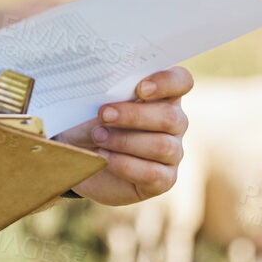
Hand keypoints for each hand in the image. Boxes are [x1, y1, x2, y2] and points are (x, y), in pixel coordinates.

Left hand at [51, 67, 191, 205]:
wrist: (81, 160)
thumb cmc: (89, 124)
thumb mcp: (91, 108)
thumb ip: (105, 102)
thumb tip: (108, 108)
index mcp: (162, 95)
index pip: (181, 81)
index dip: (167, 82)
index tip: (140, 88)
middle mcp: (174, 123)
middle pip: (170, 117)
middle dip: (134, 116)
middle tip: (104, 115)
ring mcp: (173, 152)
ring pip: (163, 146)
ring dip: (126, 141)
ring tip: (99, 138)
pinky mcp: (164, 179)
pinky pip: (153, 174)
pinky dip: (125, 165)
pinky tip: (105, 158)